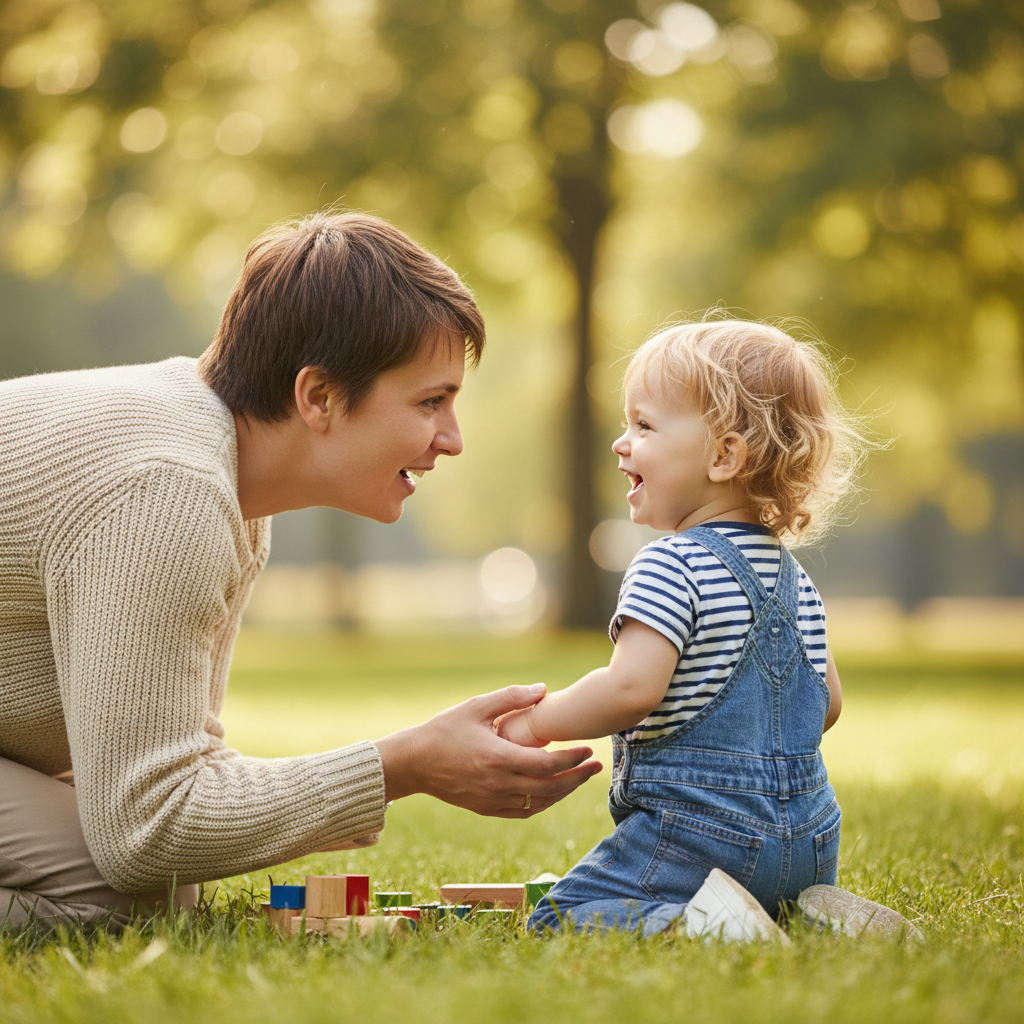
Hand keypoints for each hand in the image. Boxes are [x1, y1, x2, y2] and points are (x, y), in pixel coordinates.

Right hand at [374, 685, 602, 817]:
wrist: (413, 763)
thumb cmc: (444, 730)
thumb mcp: (476, 707)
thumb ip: (511, 697)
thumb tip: (543, 689)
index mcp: (499, 758)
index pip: (549, 764)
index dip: (573, 759)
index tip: (589, 750)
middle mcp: (499, 784)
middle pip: (551, 787)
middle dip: (578, 777)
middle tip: (597, 767)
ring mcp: (492, 800)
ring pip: (540, 803)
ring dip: (563, 792)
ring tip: (579, 779)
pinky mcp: (486, 809)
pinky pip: (523, 811)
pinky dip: (542, 804)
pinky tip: (552, 793)